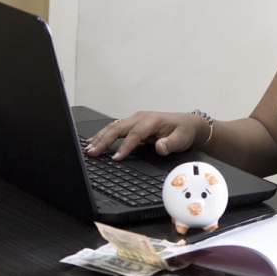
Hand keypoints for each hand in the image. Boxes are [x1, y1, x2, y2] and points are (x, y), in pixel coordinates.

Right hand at [84, 111, 205, 160]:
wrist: (188, 124)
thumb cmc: (184, 131)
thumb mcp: (181, 139)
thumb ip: (170, 144)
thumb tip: (160, 147)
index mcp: (152, 120)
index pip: (135, 134)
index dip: (124, 146)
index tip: (116, 158)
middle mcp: (141, 117)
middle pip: (118, 128)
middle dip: (104, 140)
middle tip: (92, 152)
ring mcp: (136, 120)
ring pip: (114, 127)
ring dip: (100, 137)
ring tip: (88, 148)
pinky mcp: (133, 124)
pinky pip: (116, 129)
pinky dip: (104, 135)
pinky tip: (93, 141)